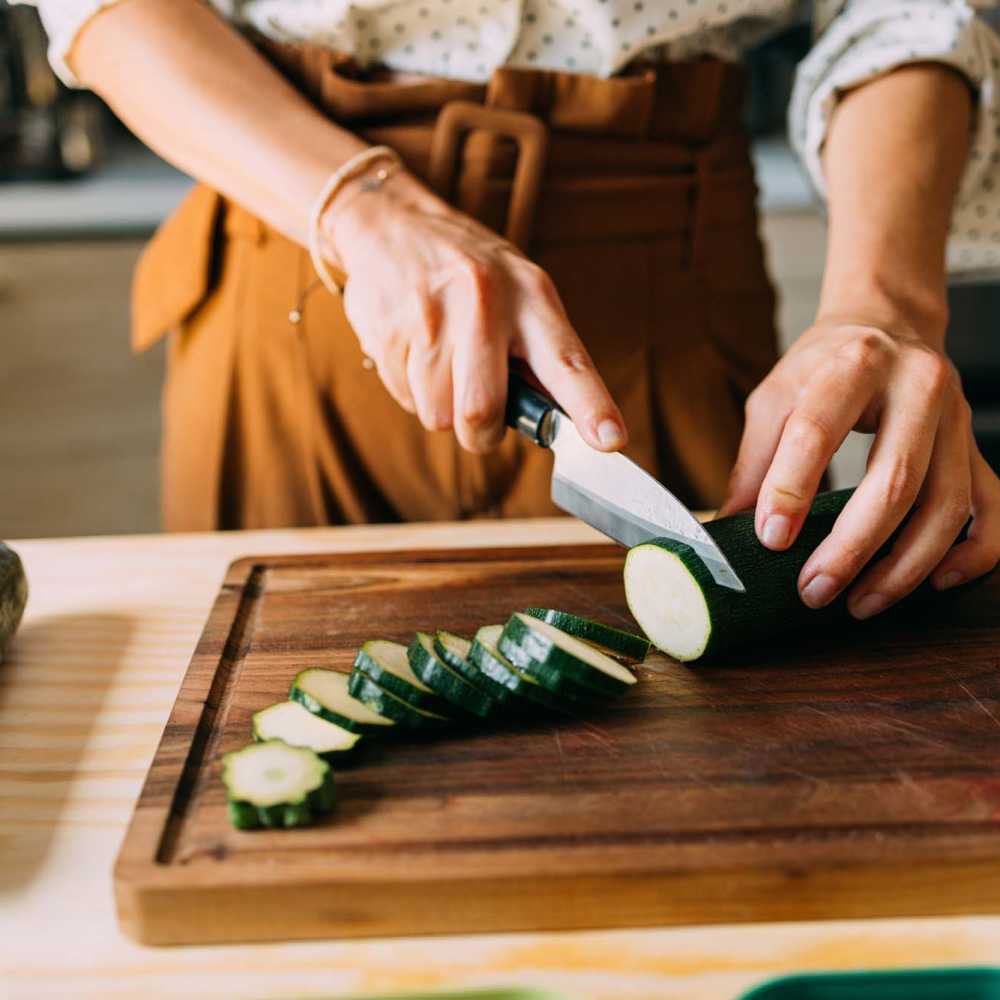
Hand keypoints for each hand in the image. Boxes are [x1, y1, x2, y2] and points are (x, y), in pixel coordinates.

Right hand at [320, 168, 625, 454]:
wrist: (393, 225)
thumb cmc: (472, 274)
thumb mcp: (520, 293)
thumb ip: (541, 355)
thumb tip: (555, 424)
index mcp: (531, 295)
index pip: (568, 362)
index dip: (591, 406)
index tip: (611, 441)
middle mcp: (484, 303)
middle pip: (482, 411)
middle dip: (481, 433)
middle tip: (482, 420)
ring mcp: (431, 317)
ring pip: (438, 415)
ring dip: (442, 408)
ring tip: (444, 364)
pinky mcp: (388, 333)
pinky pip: (405, 398)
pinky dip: (412, 391)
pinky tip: (416, 352)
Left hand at [719, 315, 999, 617]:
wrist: (888, 325)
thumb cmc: (825, 367)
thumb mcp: (776, 397)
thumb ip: (753, 461)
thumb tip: (726, 528)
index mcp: (854, 365)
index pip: (818, 430)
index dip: (790, 489)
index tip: (769, 539)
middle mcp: (918, 388)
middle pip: (894, 480)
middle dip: (852, 547)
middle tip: (814, 590)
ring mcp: (957, 421)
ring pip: (946, 506)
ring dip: (903, 567)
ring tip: (859, 603)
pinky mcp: (975, 448)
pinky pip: (990, 510)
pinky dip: (971, 554)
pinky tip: (936, 582)